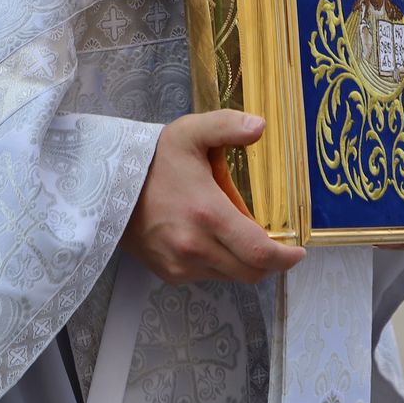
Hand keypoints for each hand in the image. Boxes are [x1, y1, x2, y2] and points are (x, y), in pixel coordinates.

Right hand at [121, 111, 304, 284]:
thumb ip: (227, 126)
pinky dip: (219, 265)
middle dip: (269, 263)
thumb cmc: (152, 159)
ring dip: (243, 263)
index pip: (259, 253)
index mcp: (207, 215)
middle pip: (250, 272)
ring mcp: (180, 264)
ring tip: (241, 238)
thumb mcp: (190, 132)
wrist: (105, 186)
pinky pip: (207, 277)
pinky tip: (212, 241)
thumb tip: (261, 126)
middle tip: (277, 246)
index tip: (298, 252)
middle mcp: (195, 247)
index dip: (284, 258)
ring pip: (229, 276)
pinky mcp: (168, 273)